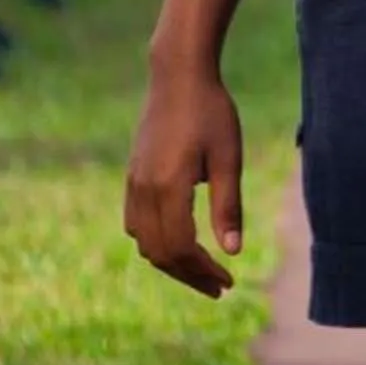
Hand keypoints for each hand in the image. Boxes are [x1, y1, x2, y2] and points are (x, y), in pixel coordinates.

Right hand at [124, 64, 244, 297]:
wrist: (178, 77)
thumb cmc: (212, 112)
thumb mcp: (229, 157)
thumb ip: (228, 205)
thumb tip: (233, 251)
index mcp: (168, 186)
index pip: (180, 248)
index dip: (203, 270)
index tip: (228, 281)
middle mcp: (144, 190)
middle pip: (159, 253)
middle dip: (189, 275)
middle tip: (220, 287)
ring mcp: (134, 184)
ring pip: (145, 243)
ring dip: (171, 263)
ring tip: (202, 271)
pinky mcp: (132, 177)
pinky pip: (136, 224)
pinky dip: (156, 243)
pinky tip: (180, 244)